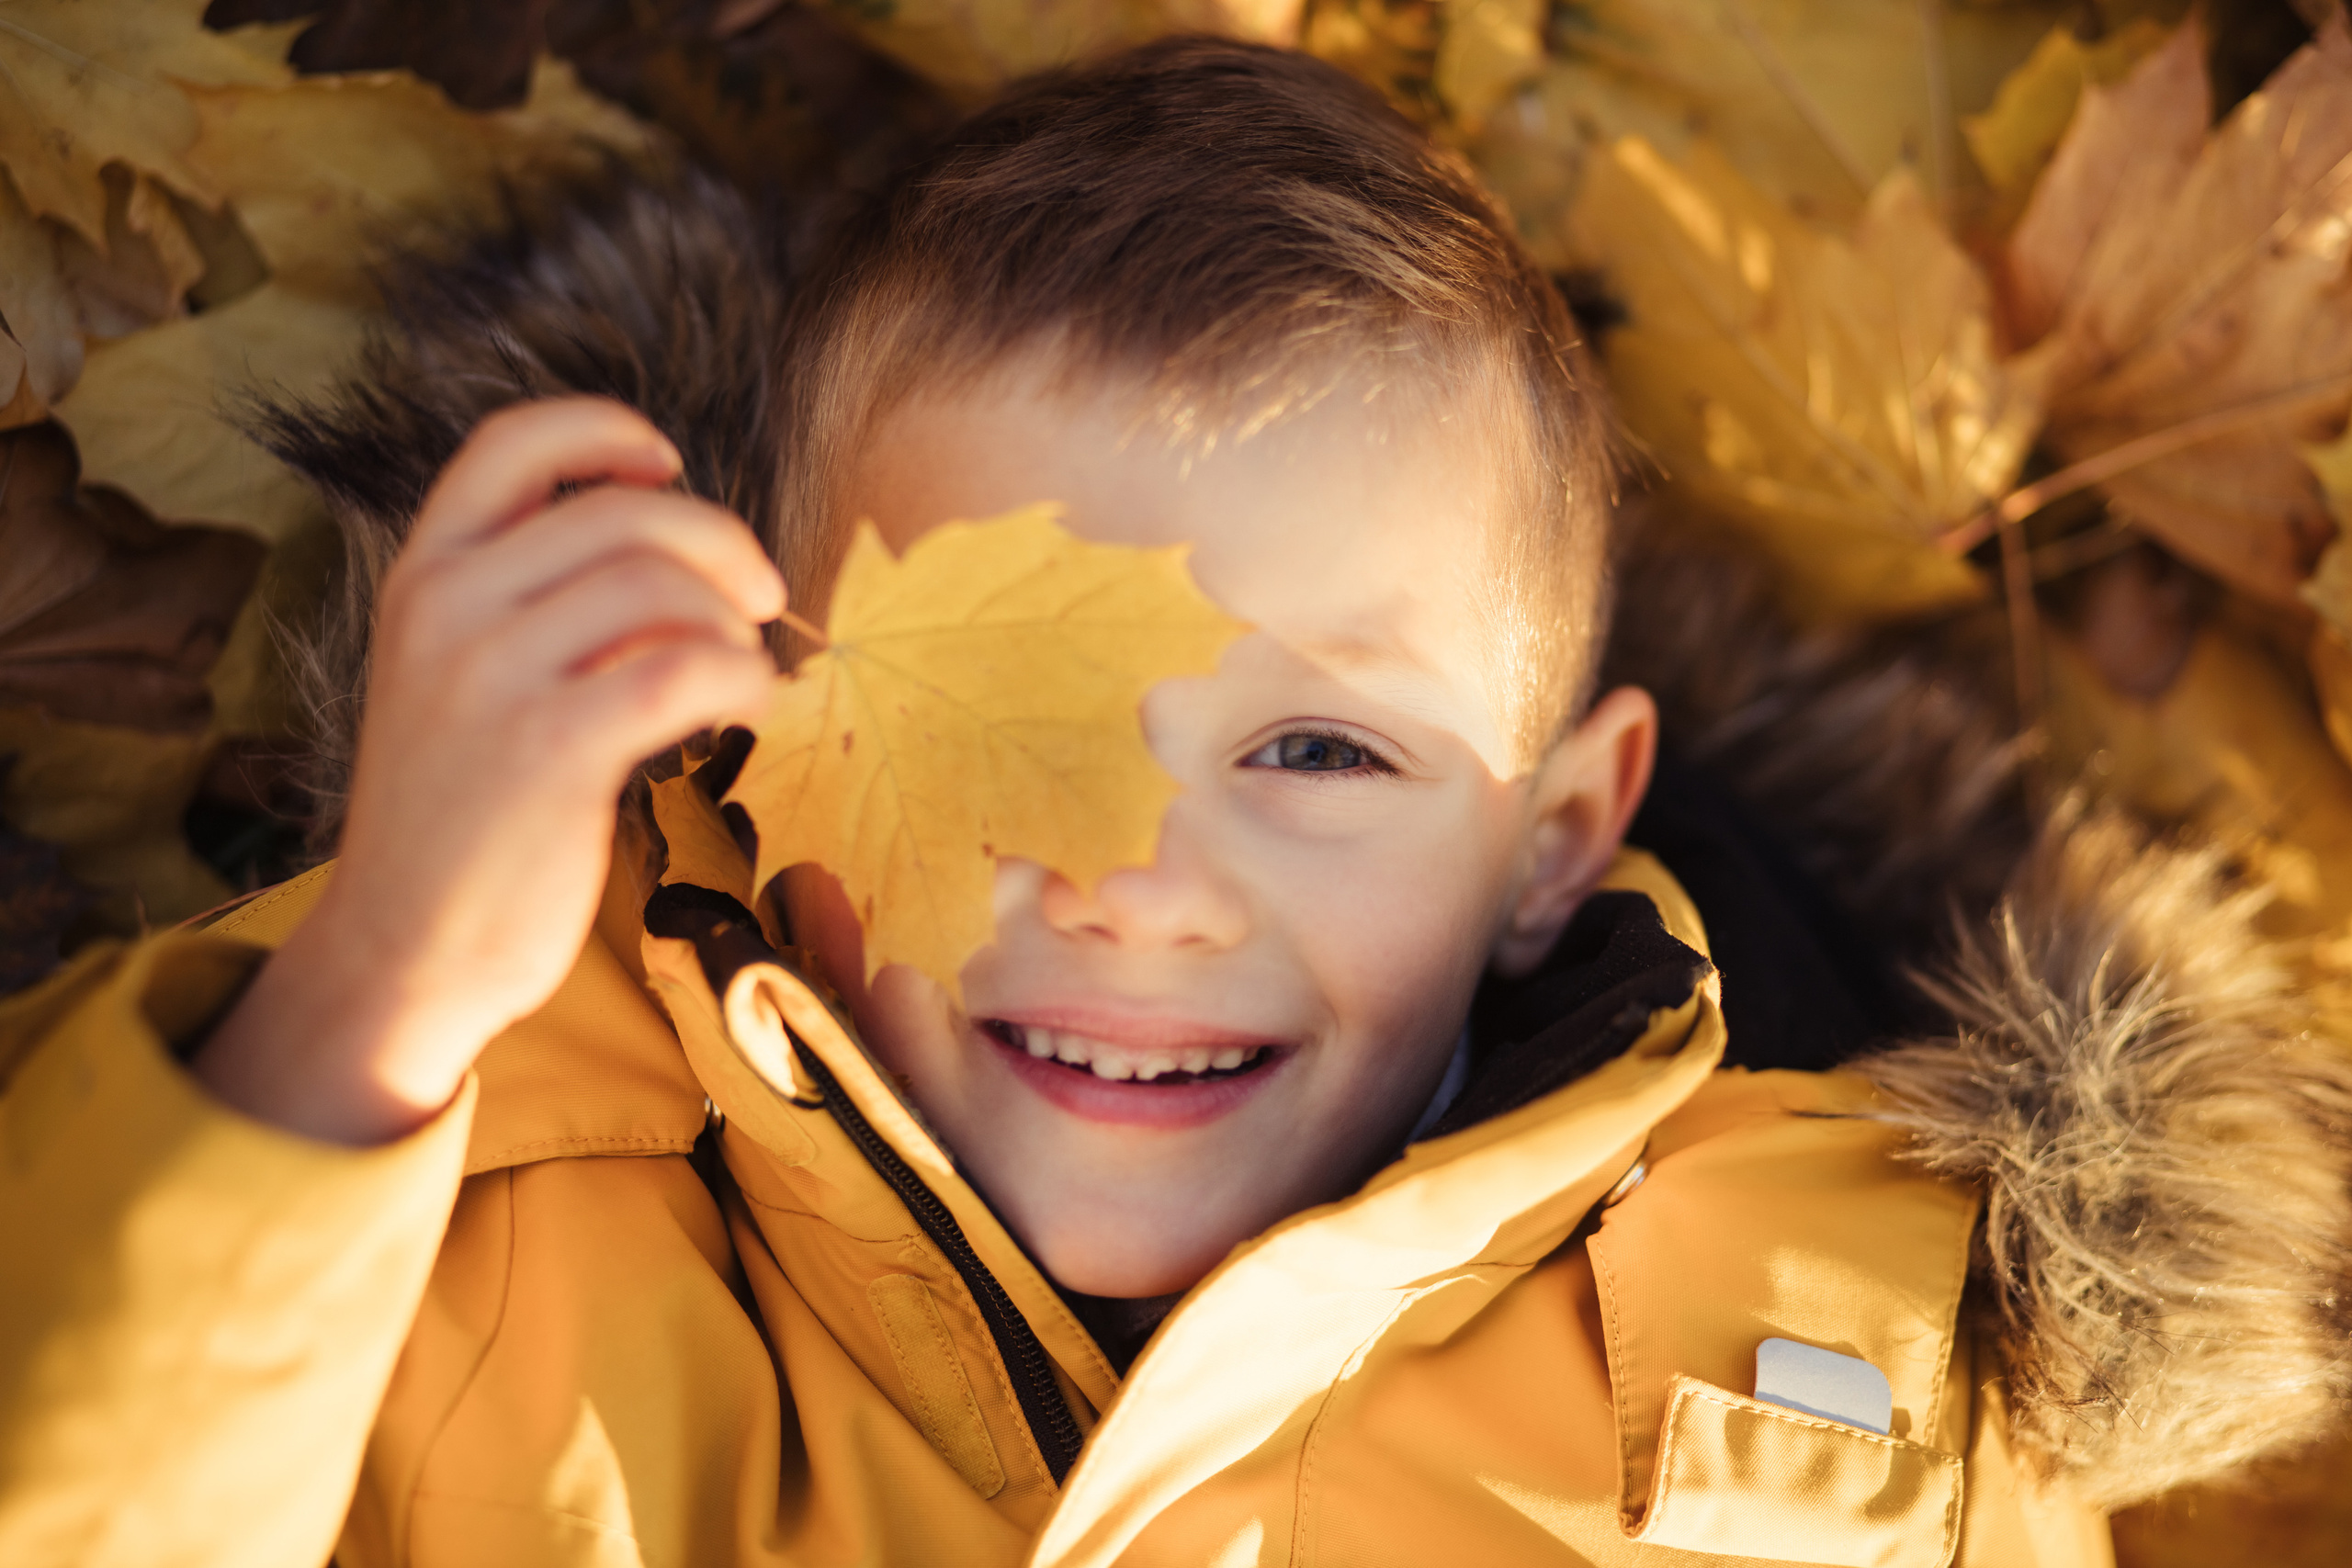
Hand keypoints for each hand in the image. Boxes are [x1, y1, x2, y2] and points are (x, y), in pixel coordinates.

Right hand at [196, 398, 784, 1142]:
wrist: (406, 951)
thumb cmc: (462, 820)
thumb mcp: (463, 682)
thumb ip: (537, 607)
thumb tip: (680, 554)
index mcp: (421, 577)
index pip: (510, 446)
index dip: (602, 432)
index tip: (666, 463)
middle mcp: (444, 608)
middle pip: (619, 514)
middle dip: (719, 542)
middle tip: (763, 595)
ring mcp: (490, 675)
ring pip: (658, 586)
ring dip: (733, 622)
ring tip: (745, 670)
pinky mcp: (548, 748)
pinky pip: (684, 669)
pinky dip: (744, 678)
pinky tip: (751, 708)